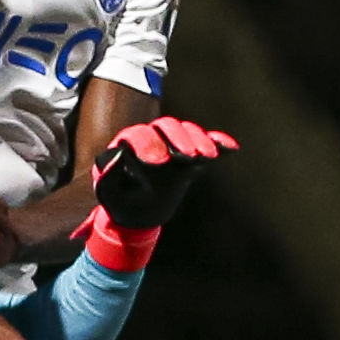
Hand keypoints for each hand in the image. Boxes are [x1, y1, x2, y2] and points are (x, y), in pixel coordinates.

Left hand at [88, 117, 238, 232]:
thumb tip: (117, 155)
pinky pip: (206, 143)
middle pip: (166, 127)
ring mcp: (172, 144)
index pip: (140, 134)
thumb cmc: (120, 201)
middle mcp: (151, 138)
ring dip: (199, 140)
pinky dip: (219, 142)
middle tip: (189, 156)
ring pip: (186, 132)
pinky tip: (231, 148)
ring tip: (207, 156)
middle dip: (179, 139)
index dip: (150, 144)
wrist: (138, 212)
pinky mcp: (190, 154)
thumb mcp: (108, 193)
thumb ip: (108, 175)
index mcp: (128, 143)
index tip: (161, 161)